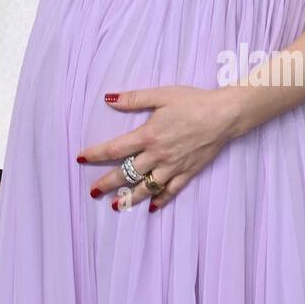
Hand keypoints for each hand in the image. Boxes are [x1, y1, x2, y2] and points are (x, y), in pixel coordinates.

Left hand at [78, 85, 241, 211]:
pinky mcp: (188, 173)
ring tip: (116, 205)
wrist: (224, 115)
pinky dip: (161, 200)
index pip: (115, 148)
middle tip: (93, 191)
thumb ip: (133, 99)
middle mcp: (158, 155)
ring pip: (147, 187)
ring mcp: (173, 166)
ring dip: (130, 197)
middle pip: (127, 172)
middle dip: (108, 183)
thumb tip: (108, 99)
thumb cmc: (192, 101)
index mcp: (148, 135)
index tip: (80, 158)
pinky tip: (152, 208)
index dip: (96, 154)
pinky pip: (171, 191)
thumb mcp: (161, 95)